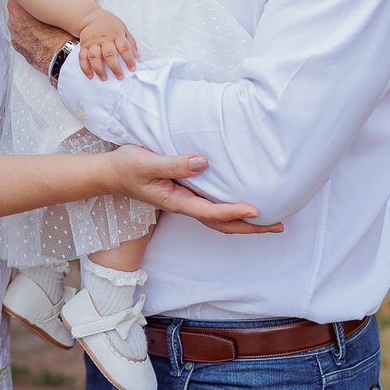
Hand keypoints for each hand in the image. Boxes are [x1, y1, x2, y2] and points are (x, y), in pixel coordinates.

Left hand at [8, 0, 110, 72]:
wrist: (70, 61)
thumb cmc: (74, 25)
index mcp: (22, 0)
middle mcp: (13, 16)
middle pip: (18, 2)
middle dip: (29, 1)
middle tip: (43, 3)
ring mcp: (14, 34)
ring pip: (18, 20)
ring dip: (29, 20)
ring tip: (44, 21)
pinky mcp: (19, 48)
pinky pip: (21, 37)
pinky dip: (30, 35)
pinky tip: (42, 35)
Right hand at [78, 8, 137, 79]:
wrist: (91, 16)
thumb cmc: (109, 23)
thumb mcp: (123, 28)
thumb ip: (130, 42)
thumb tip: (137, 56)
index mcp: (116, 35)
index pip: (124, 48)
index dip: (129, 59)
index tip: (132, 69)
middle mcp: (104, 39)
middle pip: (109, 54)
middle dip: (115, 67)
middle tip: (119, 77)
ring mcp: (93, 43)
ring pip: (94, 57)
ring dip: (99, 69)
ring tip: (104, 78)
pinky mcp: (84, 46)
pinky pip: (82, 57)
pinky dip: (85, 67)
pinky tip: (90, 75)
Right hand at [108, 145, 283, 234]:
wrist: (110, 173)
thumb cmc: (126, 167)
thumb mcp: (146, 162)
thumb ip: (172, 164)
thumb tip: (202, 162)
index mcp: (176, 201)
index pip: (210, 212)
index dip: (233, 212)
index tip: (256, 210)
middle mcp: (184, 205)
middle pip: (222, 224)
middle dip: (250, 227)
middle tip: (278, 226)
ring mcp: (186, 201)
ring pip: (220, 218)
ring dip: (245, 222)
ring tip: (271, 220)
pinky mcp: (186, 194)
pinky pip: (214, 208)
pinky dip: (232, 211)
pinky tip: (244, 204)